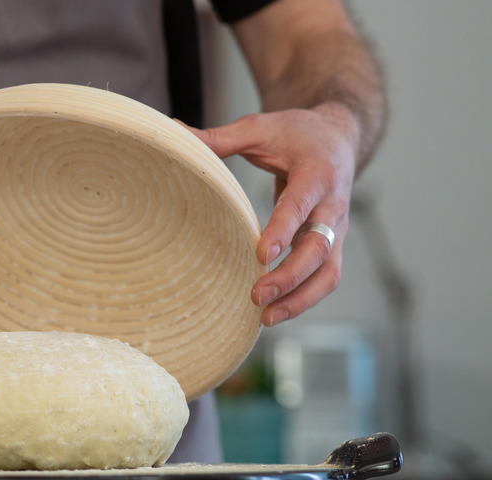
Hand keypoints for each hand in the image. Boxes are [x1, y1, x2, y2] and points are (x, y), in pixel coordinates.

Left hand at [186, 104, 357, 325]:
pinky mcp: (332, 244)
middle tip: (256, 295)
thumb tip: (172, 131)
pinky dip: (304, 299)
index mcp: (317, 173)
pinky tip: (274, 313)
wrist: (340, 137)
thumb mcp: (259, 128)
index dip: (283, 231)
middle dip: (290, 277)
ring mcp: (336, 229)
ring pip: (329, 272)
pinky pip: (325, 278)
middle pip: (319, 249)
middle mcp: (333, 205)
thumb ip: (219, 138)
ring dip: (301, 299)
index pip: (301, 206)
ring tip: (266, 318)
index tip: (261, 255)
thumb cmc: (296, 133)